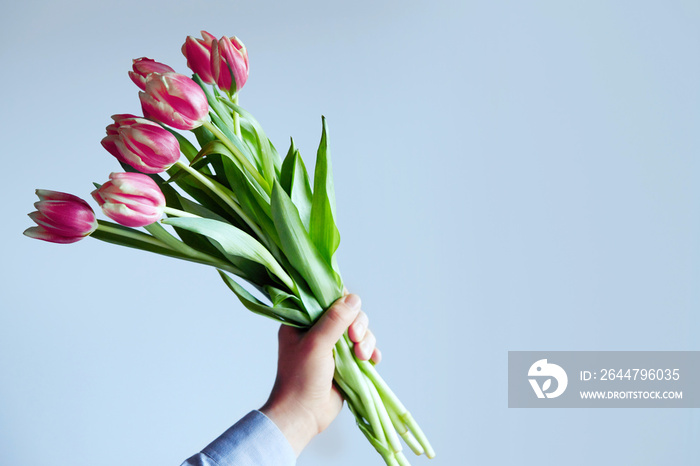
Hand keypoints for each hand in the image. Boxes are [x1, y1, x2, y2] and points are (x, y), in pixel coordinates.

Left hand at [260, 293, 380, 455]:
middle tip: (356, 338)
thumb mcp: (316, 344)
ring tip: (362, 356)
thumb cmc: (300, 379)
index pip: (327, 299)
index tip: (350, 313)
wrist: (303, 415)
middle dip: (358, 325)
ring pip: (359, 331)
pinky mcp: (345, 362)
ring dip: (366, 341)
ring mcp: (333, 347)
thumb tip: (354, 299)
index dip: (342, 302)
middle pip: (349, 314)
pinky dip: (370, 352)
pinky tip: (372, 360)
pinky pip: (364, 349)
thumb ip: (334, 320)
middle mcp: (318, 331)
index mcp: (302, 322)